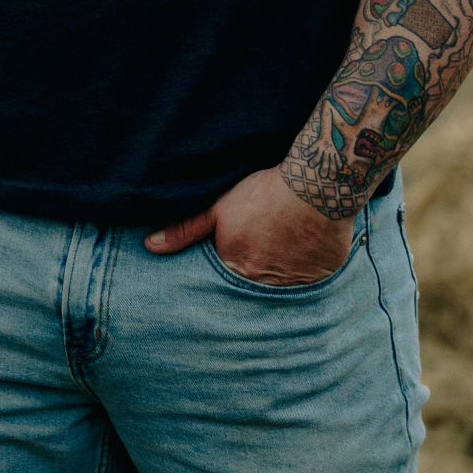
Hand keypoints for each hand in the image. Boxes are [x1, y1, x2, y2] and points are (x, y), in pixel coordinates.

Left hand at [144, 165, 354, 284]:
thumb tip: (151, 246)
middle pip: (254, 285)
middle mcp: (265, 285)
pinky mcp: (322, 276)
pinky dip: (308, 269)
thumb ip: (185, 230)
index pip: (225, 279)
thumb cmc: (264, 195)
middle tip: (263, 248)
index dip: (230, 264)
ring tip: (284, 247)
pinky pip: (312, 281)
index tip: (239, 250)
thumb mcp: (219, 209)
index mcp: (237, 270)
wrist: (315, 187)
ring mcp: (296, 284)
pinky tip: (306, 249)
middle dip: (255, 273)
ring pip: (283, 285)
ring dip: (281, 272)